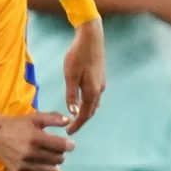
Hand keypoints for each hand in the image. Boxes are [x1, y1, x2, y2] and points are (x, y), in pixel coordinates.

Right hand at [0, 110, 72, 170]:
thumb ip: (53, 118)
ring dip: (54, 166)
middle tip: (55, 150)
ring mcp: (23, 166)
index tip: (69, 145)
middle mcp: (29, 153)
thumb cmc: (17, 126)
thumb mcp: (35, 118)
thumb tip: (70, 120)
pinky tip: (41, 167)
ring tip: (49, 160)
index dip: (69, 145)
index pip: (61, 146)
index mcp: (35, 138)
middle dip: (60, 155)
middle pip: (58, 159)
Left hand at [61, 19, 105, 133]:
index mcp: (92, 92)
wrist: (91, 37)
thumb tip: (73, 111)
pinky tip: (82, 101)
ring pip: (94, 104)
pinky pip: (95, 96)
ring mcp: (101, 83)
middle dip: (81, 121)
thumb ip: (72, 94)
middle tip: (71, 129)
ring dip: (85, 112)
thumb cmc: (78, 55)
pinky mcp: (100, 77)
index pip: (84, 115)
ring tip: (75, 117)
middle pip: (91, 111)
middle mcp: (99, 90)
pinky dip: (88, 103)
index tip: (69, 133)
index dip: (77, 125)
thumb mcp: (70, 75)